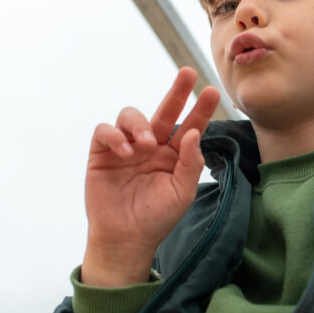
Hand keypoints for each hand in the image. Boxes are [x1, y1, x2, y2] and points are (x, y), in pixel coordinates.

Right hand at [81, 67, 220, 286]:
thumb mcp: (182, 192)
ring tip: (146, 144)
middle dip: (176, 92)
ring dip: (140, 124)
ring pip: (131, 116)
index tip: (211, 91)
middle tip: (188, 73)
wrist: (126, 239)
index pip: (189, 127)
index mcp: (173, 155)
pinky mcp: (102, 154)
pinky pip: (105, 131)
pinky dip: (115, 136)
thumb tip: (195, 132)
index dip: (200, 109)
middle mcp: (151, 146)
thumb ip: (191, 162)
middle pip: (164, 111)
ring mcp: (126, 148)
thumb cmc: (157, 218)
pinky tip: (126, 152)